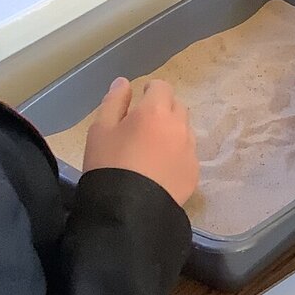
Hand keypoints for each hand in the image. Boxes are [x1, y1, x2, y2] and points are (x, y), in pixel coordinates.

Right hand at [82, 77, 198, 205]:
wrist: (127, 211)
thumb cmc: (108, 165)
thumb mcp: (100, 130)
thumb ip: (114, 102)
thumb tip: (124, 83)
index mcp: (155, 111)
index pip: (161, 87)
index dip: (150, 92)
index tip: (138, 103)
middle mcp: (178, 126)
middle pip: (176, 106)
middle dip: (162, 110)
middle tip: (143, 127)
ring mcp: (189, 150)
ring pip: (184, 130)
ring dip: (172, 132)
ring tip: (152, 150)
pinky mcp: (194, 172)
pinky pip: (188, 154)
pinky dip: (177, 154)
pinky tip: (161, 169)